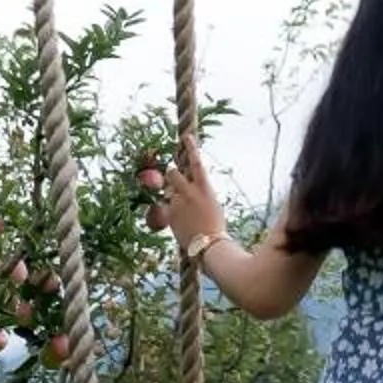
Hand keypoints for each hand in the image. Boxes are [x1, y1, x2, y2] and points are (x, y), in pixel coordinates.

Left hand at [163, 134, 226, 256]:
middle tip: (175, 181)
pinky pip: (166, 207)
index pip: (196, 162)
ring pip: (168, 191)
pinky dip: (171, 211)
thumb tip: (190, 188)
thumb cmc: (216, 226)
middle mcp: (190, 192)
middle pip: (172, 173)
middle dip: (172, 174)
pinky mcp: (169, 215)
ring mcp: (178, 204)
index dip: (191, 148)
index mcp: (205, 188)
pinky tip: (181, 222)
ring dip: (172, 195)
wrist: (210, 245)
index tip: (186, 136)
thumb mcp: (212, 204)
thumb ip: (200, 193)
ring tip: (183, 208)